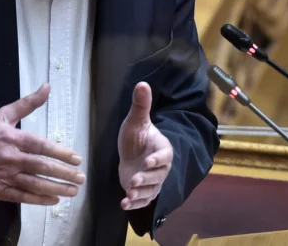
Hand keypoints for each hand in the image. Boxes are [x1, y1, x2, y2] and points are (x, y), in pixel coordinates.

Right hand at [0, 83, 85, 205]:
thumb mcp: (4, 114)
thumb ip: (28, 103)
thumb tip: (47, 86)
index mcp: (13, 138)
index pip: (41, 146)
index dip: (60, 153)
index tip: (76, 158)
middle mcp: (11, 158)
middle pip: (41, 166)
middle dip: (63, 173)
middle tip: (80, 178)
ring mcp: (5, 176)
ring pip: (34, 184)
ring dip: (56, 189)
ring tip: (72, 191)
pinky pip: (22, 197)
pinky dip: (39, 200)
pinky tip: (54, 201)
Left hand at [117, 82, 172, 210]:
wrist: (130, 153)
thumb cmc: (135, 136)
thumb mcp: (135, 121)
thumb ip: (141, 105)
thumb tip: (142, 83)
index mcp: (162, 149)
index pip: (164, 156)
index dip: (157, 160)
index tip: (148, 162)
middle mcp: (160, 167)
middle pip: (157, 176)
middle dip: (146, 179)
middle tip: (134, 180)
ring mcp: (153, 181)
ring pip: (150, 190)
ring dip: (140, 194)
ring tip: (129, 195)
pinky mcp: (144, 190)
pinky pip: (143, 199)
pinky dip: (135, 203)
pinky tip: (124, 204)